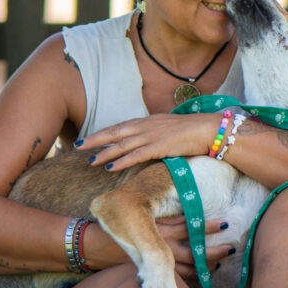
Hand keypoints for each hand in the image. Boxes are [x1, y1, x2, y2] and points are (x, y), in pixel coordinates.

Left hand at [76, 113, 218, 171]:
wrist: (211, 129)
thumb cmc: (194, 131)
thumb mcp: (170, 129)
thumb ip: (157, 134)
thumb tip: (149, 143)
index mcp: (149, 121)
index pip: (121, 126)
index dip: (104, 132)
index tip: (89, 138)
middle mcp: (147, 126)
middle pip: (115, 132)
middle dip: (95, 139)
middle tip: (77, 145)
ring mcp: (152, 135)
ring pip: (122, 144)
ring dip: (104, 152)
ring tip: (89, 160)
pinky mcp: (160, 146)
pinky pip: (136, 155)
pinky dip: (121, 161)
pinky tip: (110, 167)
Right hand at [82, 214, 232, 280]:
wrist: (93, 245)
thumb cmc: (115, 224)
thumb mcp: (138, 213)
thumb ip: (160, 211)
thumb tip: (183, 203)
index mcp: (158, 227)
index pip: (189, 226)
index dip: (207, 227)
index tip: (224, 224)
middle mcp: (160, 245)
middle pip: (193, 251)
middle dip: (213, 252)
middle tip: (230, 249)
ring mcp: (155, 262)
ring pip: (187, 268)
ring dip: (205, 267)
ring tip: (219, 265)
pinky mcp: (151, 272)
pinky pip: (175, 278)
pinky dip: (189, 277)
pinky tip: (200, 276)